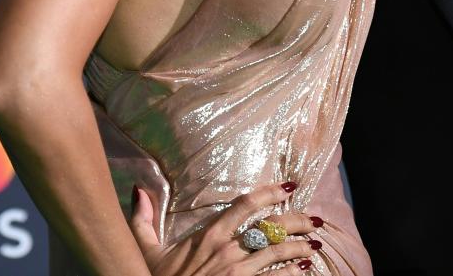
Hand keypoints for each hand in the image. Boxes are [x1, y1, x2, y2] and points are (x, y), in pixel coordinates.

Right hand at [129, 183, 321, 275]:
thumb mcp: (147, 253)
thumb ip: (143, 221)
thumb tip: (138, 190)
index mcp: (209, 236)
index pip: (245, 204)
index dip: (270, 191)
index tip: (290, 185)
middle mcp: (227, 251)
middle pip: (271, 227)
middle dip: (297, 220)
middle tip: (314, 219)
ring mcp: (238, 273)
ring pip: (278, 253)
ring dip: (300, 247)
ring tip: (315, 244)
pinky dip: (294, 273)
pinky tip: (305, 269)